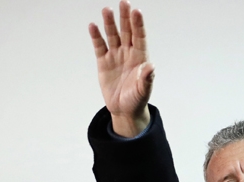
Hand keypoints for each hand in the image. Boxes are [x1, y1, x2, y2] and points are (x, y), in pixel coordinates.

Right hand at [89, 1, 153, 136]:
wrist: (124, 110)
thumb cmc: (137, 99)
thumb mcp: (143, 91)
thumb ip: (147, 78)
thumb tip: (151, 67)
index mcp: (140, 57)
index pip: (140, 37)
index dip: (138, 24)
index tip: (137, 12)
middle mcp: (128, 53)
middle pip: (127, 31)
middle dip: (125, 17)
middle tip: (123, 3)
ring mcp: (115, 56)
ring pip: (112, 35)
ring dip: (110, 23)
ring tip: (106, 10)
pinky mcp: (103, 62)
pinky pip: (99, 46)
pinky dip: (96, 36)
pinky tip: (93, 26)